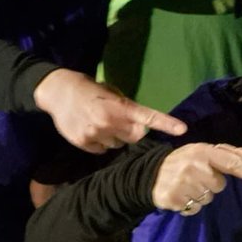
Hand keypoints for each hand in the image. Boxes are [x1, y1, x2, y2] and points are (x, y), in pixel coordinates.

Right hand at [33, 69, 186, 153]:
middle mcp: (110, 121)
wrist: (59, 92)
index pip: (148, 116)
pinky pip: (102, 150)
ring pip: (118, 145)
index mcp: (121, 106)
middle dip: (134, 131)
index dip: (166, 123)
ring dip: (115, 137)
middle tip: (121, 122)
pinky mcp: (84, 142)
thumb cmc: (91, 90)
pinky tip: (91, 130)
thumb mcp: (112, 93)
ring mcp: (96, 133)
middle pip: (137, 136)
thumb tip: (141, 125)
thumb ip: (127, 109)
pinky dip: (100, 143)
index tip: (182, 129)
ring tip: (102, 124)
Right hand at [152, 143, 241, 214]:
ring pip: (208, 199)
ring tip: (187, 186)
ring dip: (200, 195)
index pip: (231, 163)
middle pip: (220, 186)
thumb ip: (223, 152)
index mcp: (203, 152)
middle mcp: (194, 167)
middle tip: (196, 178)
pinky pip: (195, 209)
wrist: (151, 173)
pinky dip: (190, 205)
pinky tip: (181, 195)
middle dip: (211, 184)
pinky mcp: (174, 200)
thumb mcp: (200, 150)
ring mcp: (183, 184)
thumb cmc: (182, 161)